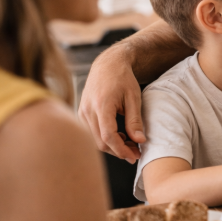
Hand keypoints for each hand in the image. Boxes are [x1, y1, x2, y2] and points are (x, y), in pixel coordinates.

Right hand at [77, 45, 144, 162]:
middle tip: (136, 153)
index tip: (134, 156)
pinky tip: (119, 135)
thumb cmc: (123, 78)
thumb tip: (140, 141)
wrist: (108, 64)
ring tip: (130, 144)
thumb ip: (135, 120)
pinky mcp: (81, 113)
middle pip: (100, 141)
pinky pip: (92, 132)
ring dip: (112, 146)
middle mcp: (88, 110)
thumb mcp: (134, 98)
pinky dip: (105, 138)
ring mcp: (82, 112)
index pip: (108, 136)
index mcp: (102, 105)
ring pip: (95, 139)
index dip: (121, 149)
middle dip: (119, 151)